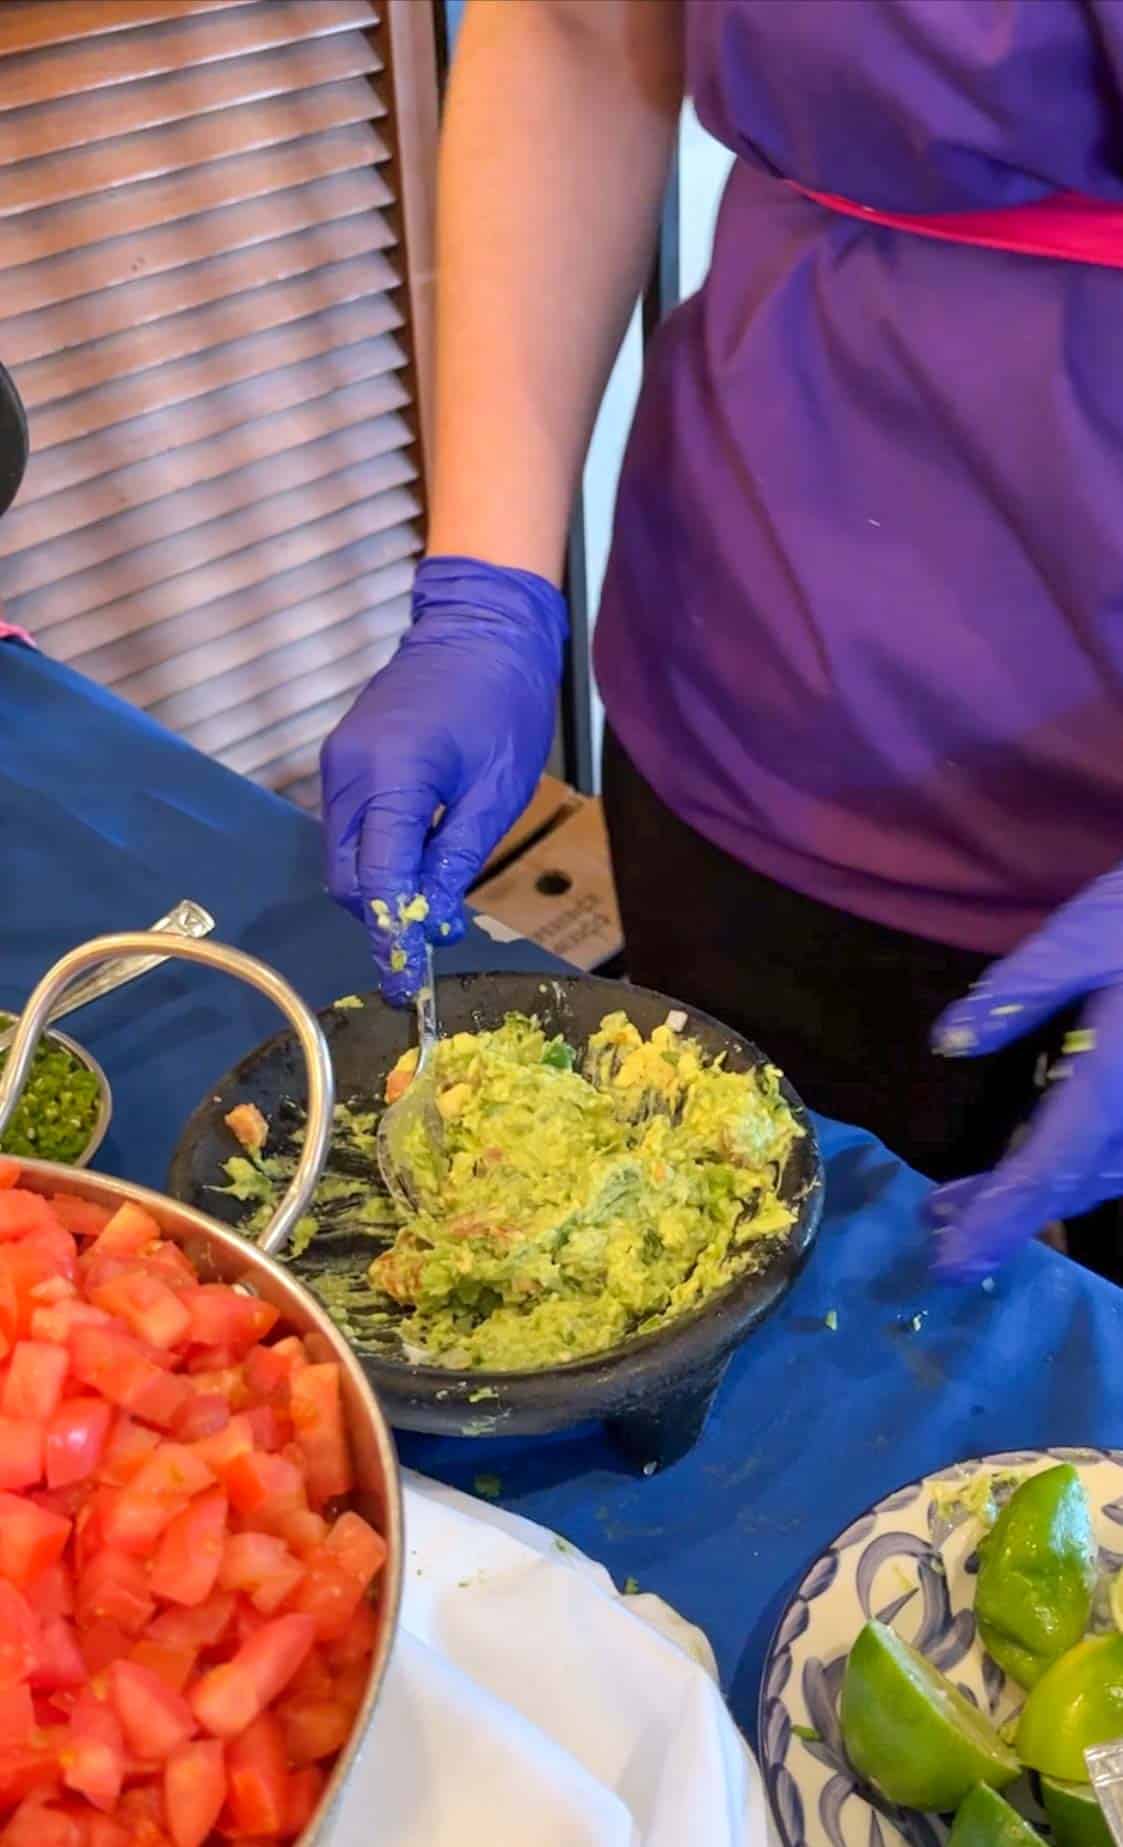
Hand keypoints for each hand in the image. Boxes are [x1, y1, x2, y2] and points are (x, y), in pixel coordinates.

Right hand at [321, 555, 566, 1001]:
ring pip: (341, 855)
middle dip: (381, 916)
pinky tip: (418, 856)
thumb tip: (430, 922)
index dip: (389, 937)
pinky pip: (348, 826)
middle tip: (429, 940)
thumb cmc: (502, 702)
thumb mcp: (496, 791)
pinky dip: (375, 853)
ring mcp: (338, 762)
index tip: (405, 983)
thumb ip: (456, 858)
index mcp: (390, 774)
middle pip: (345, 876)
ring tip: (431, 896)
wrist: (481, 628)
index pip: (375, 879)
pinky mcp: (343, 759)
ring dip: (379, 886)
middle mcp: (348, 770)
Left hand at [928, 864, 1122, 1277]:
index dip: (997, 1219)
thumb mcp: (1087, 937)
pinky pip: (1121, 1155)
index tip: (952, 1262)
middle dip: (1003, 1214)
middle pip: (1069, 1183)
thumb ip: (1021, 990)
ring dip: (1034, 1193)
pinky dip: (1073, 1167)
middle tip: (941, 1234)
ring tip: (964, 1201)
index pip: (1047, 1168)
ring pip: (1098, 1175)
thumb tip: (952, 1039)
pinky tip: (1037, 1160)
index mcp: (1116, 1079)